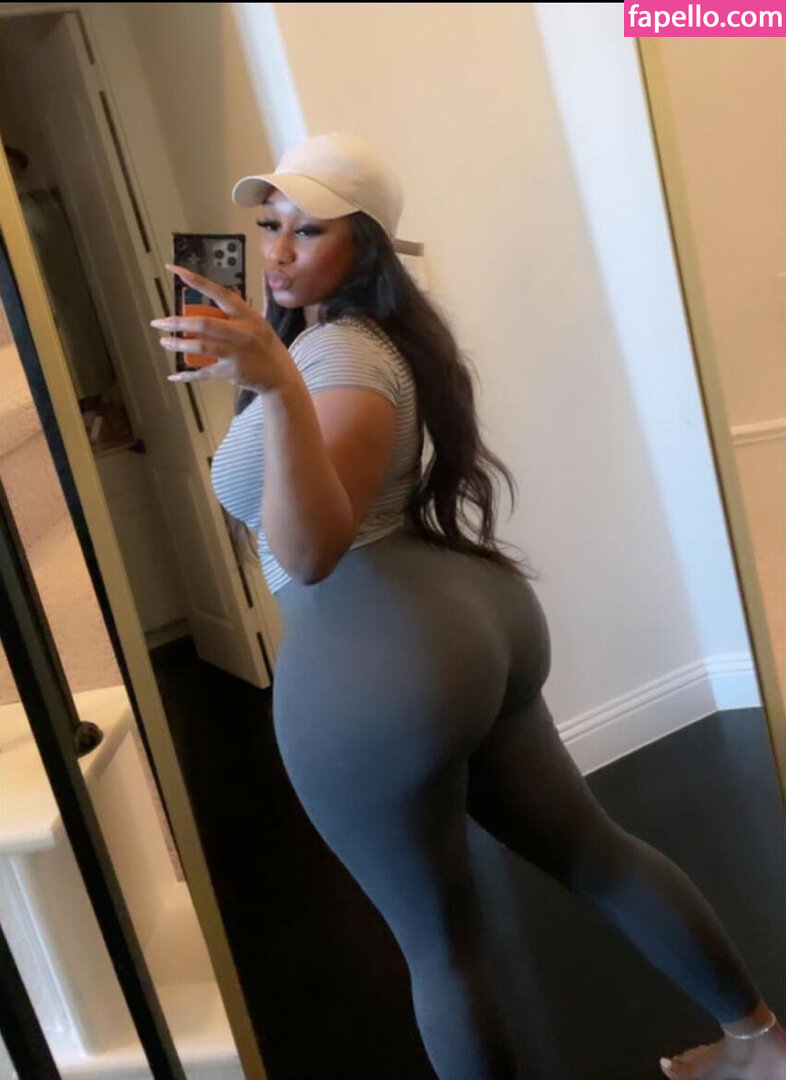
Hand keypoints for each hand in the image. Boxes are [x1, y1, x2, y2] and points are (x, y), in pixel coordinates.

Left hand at [152, 264, 295, 392]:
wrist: (280, 376)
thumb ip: (240, 309)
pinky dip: (188, 375)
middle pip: (204, 324)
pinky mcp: (231, 372)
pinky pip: (204, 372)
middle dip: (178, 322)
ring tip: (164, 342)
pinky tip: (174, 375)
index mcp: (246, 316)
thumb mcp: (259, 322)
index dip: (196, 280)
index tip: (175, 270)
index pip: (219, 293)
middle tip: (159, 322)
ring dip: (179, 345)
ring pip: (201, 347)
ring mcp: (235, 353)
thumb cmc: (266, 346)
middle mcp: (241, 333)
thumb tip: (227, 291)